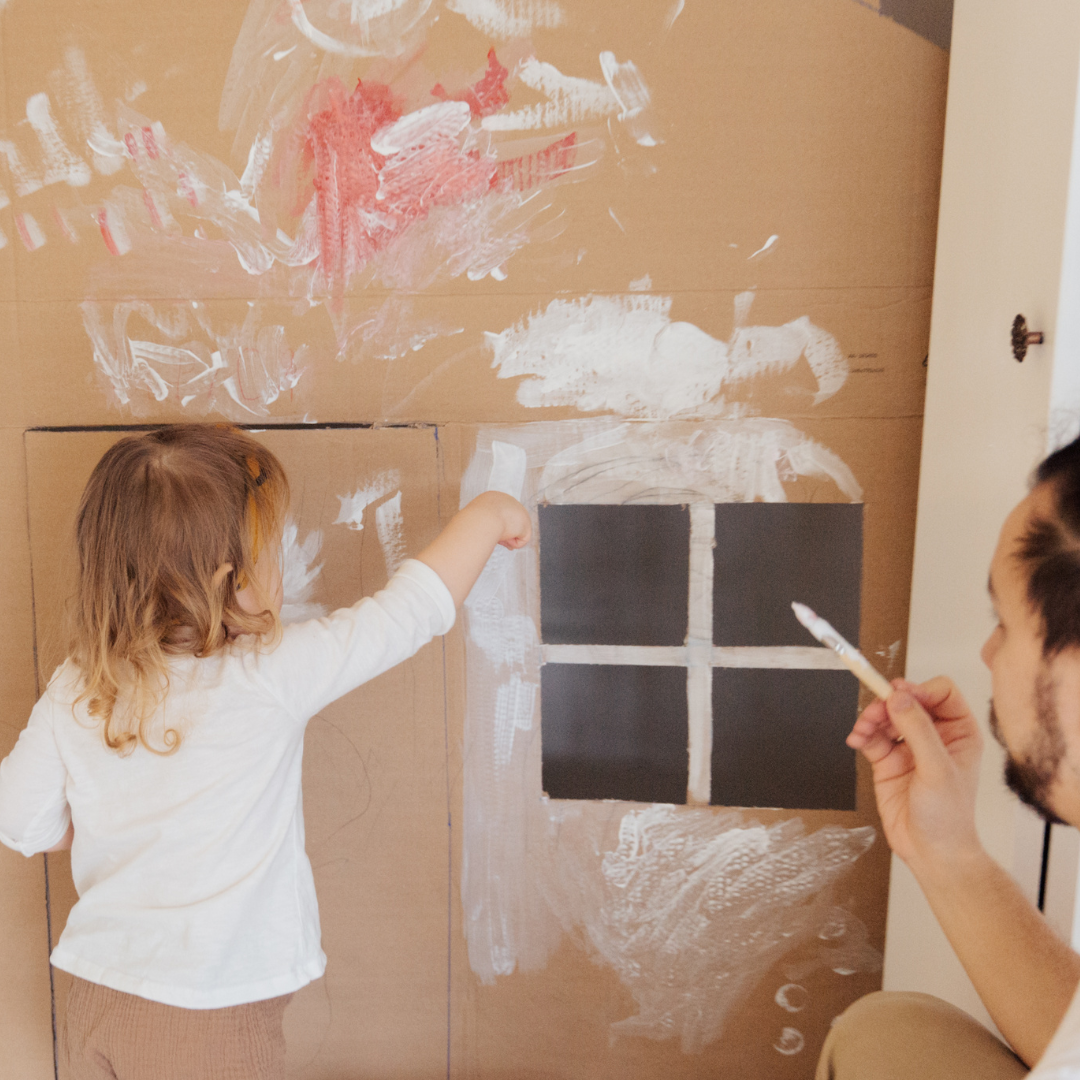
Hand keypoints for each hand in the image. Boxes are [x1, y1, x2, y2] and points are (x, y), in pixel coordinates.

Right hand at [416, 492, 530, 606]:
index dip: (492, 528)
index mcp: (490, 498)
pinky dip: (514, 543)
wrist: (480, 522)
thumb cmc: (468, 526)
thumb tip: (449, 546)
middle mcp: (506, 500)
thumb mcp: (463, 525)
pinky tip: (505, 540)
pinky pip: (523, 539)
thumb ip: (464, 531)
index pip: (496, 515)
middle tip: (494, 540)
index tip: (487, 534)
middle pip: (508, 523)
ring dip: (507, 539)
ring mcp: (517, 510)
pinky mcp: (525, 521)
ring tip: (498, 540)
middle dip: (503, 534)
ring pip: (516, 532)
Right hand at [847, 677, 983, 873]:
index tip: (900, 696)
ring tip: (862, 729)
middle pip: (907, 700)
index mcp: (959, 732)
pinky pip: (871, 735)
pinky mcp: (888, 760)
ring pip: (886, 715)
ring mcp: (909, 747)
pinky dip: (861, 733)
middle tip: (874, 712)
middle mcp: (935, 735)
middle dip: (887, 703)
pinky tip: (857, 739)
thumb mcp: (937, 769)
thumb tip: (900, 697)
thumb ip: (918, 730)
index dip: (919, 690)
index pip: (940, 692)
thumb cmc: (949, 818)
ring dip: (870, 718)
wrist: (931, 852)